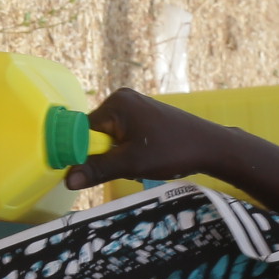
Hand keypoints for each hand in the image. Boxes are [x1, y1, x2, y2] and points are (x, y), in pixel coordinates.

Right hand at [60, 89, 238, 191]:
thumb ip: (97, 169)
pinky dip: (129, 151)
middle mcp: (122, 98)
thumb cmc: (172, 151)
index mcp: (115, 103)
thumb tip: (68, 180)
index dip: (85, 153)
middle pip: (96, 134)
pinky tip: (146, 158)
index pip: (83, 131)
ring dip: (119, 156)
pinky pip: (123, 136)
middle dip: (106, 155)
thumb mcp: (131, 164)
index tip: (96, 169)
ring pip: (110, 138)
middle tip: (127, 166)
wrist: (210, 147)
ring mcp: (134, 105)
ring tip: (140, 163)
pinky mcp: (143, 115)